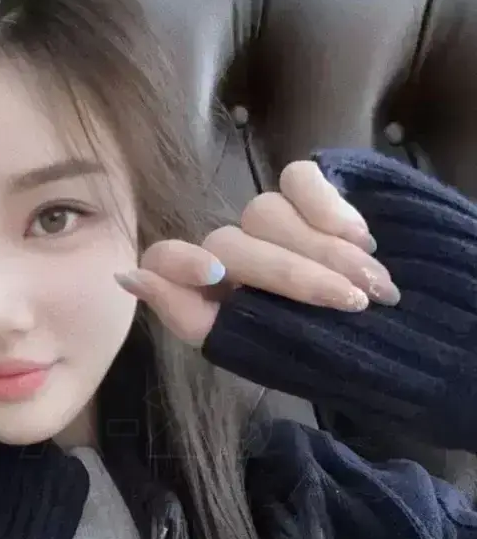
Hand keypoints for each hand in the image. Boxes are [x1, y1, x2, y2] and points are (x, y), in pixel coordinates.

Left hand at [115, 160, 400, 344]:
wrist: (411, 341)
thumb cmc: (334, 357)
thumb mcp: (264, 353)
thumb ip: (194, 319)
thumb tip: (127, 276)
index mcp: (213, 298)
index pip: (165, 259)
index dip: (179, 259)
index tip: (216, 273)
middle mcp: (235, 255)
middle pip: (231, 240)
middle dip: (294, 274)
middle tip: (349, 302)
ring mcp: (272, 224)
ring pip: (266, 212)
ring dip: (324, 251)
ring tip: (372, 285)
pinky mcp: (309, 195)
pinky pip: (298, 180)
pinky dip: (329, 208)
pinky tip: (361, 237)